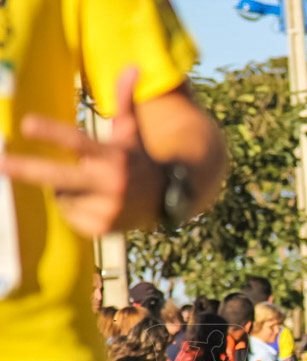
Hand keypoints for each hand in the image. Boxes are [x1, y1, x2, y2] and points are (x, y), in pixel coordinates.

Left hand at [0, 68, 163, 236]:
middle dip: (27, 169)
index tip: (26, 124)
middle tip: (0, 162)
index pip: (77, 142)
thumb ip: (126, 101)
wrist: (169, 200)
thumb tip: (134, 67)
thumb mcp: (133, 133)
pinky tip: (94, 204)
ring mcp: (107, 208)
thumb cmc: (140, 161)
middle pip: (59, 177)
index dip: (52, 133)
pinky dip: (74, 209)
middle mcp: (111, 183)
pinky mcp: (102, 228)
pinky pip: (70, 216)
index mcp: (114, 156)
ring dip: (64, 190)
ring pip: (61, 197)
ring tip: (89, 187)